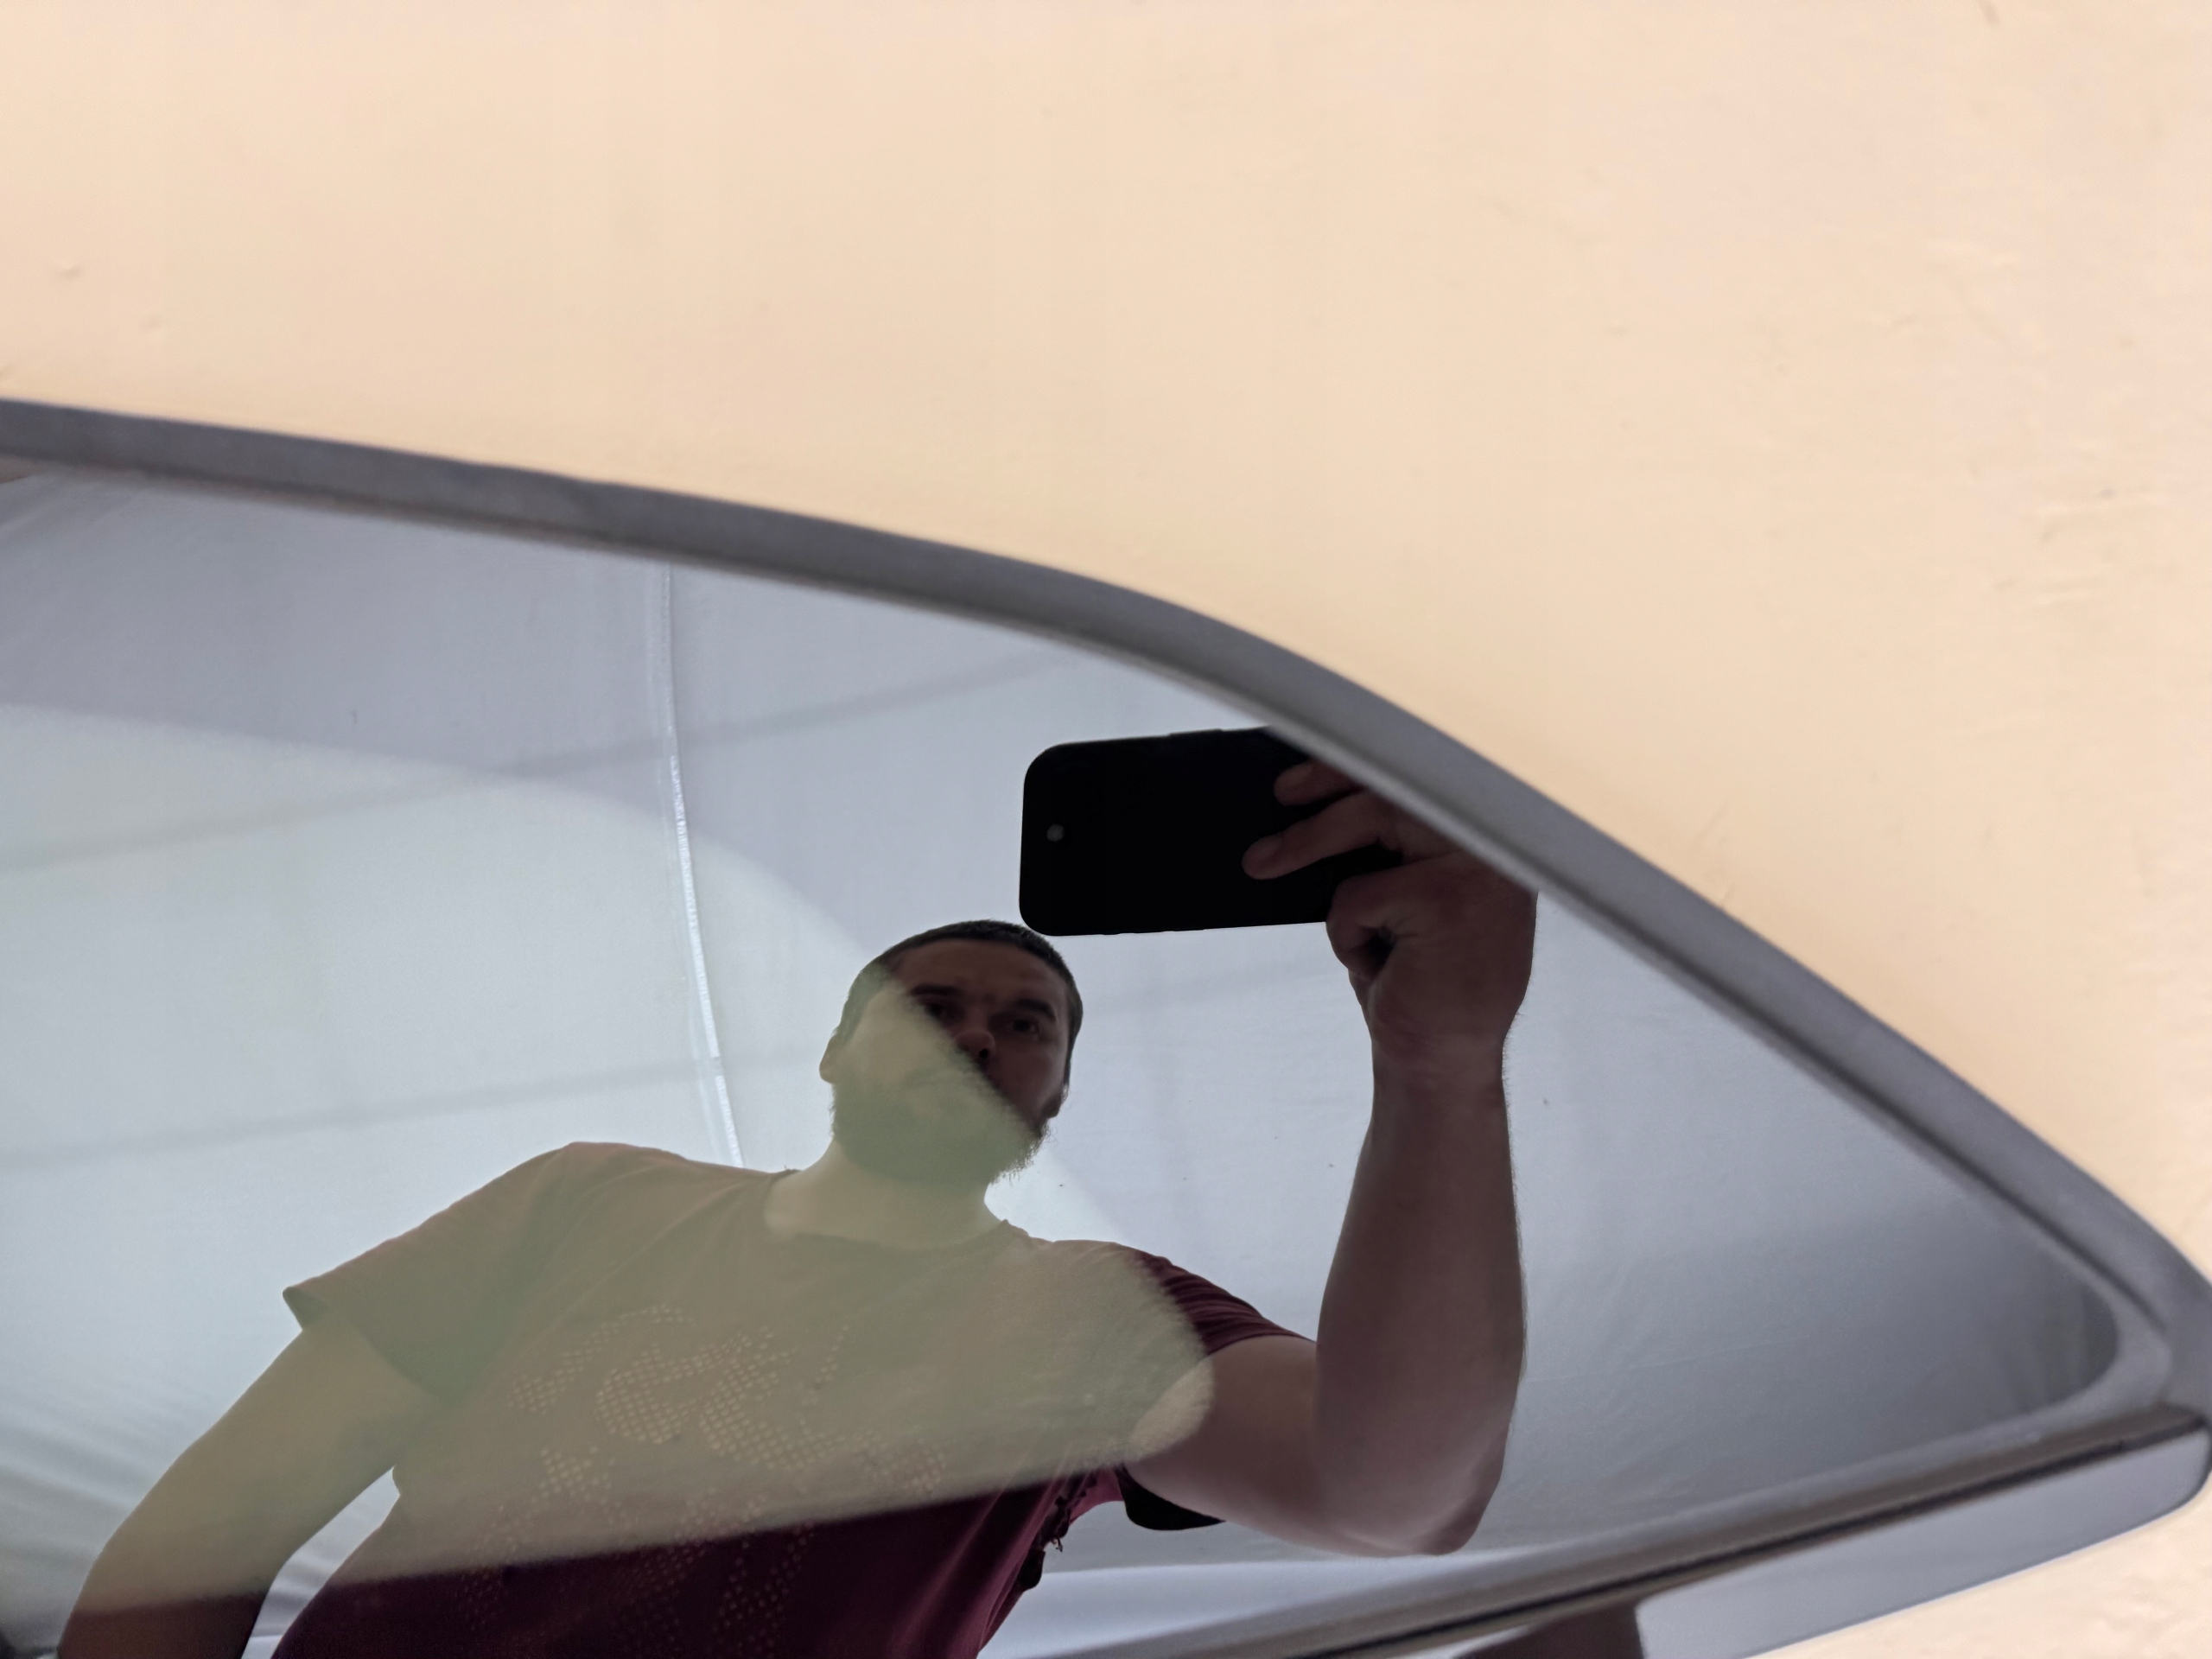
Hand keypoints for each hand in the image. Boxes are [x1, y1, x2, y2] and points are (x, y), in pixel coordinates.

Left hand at [1244, 762, 1534, 1074]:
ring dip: (1309, 843)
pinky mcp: (1444, 898)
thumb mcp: (1410, 904)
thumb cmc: (1421, 984)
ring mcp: (1477, 869)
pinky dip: (1348, 932)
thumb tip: (1318, 797)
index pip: (1422, 779)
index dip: (1360, 764)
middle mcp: (1493, 846)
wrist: (1441, 1062)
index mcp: (1490, 844)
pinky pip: (1358, 892)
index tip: (1305, 774)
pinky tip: (1379, 966)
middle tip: (1274, 801)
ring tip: (1263, 863)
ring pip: (1373, 819)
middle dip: (1324, 788)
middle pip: (1397, 783)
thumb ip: (1391, 851)